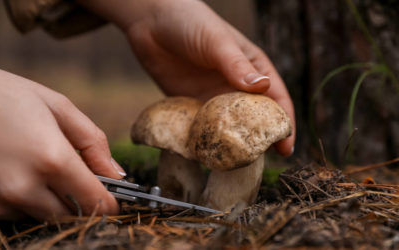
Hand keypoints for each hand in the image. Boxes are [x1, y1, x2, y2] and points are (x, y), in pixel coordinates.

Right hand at [0, 70, 123, 220]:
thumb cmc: (8, 95)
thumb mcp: (58, 107)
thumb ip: (94, 143)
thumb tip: (116, 174)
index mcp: (52, 158)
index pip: (96, 201)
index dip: (111, 202)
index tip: (115, 196)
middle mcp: (25, 186)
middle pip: (72, 214)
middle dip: (84, 201)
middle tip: (83, 178)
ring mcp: (1, 198)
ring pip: (46, 216)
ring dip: (56, 200)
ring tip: (46, 168)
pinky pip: (19, 213)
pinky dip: (30, 200)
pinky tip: (24, 173)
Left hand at [77, 0, 294, 155]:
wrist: (150, 22)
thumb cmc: (191, 22)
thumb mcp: (217, 42)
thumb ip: (236, 65)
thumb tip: (263, 87)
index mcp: (252, 67)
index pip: (276, 98)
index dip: (284, 123)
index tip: (286, 147)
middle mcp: (236, 85)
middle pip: (254, 118)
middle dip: (260, 140)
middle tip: (261, 163)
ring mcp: (214, 96)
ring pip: (230, 126)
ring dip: (233, 144)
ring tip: (236, 165)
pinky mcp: (193, 103)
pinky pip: (203, 125)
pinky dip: (207, 139)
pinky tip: (207, 154)